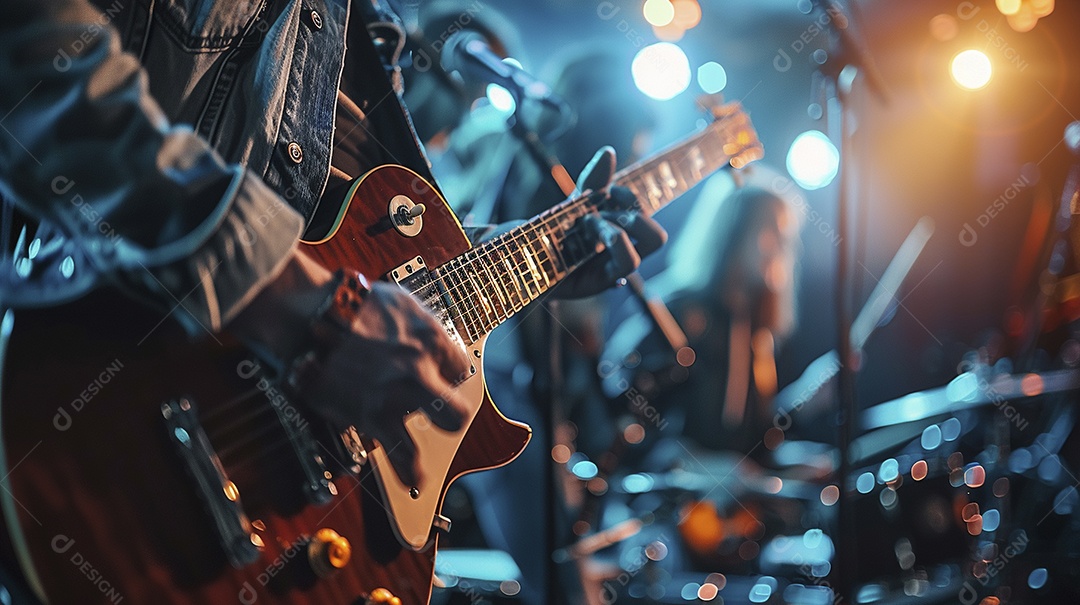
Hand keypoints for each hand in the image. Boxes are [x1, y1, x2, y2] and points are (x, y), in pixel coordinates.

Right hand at [232, 251, 470, 485]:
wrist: (308, 317)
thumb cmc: (348, 303)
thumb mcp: (399, 302)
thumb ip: (420, 324)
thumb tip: (427, 340)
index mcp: (430, 339)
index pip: (459, 367)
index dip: (446, 371)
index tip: (434, 373)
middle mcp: (421, 371)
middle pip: (457, 409)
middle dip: (453, 413)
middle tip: (439, 414)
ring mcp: (399, 398)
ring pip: (438, 433)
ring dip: (437, 448)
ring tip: (426, 471)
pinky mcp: (372, 417)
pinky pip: (398, 454)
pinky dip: (407, 473)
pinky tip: (413, 483)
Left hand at [554, 147, 666, 298]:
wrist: (521, 254)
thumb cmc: (548, 232)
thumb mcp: (574, 203)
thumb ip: (593, 179)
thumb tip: (609, 151)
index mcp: (618, 233)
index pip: (645, 216)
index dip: (632, 197)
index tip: (609, 188)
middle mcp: (619, 254)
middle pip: (657, 238)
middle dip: (636, 214)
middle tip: (604, 211)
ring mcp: (611, 269)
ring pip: (646, 249)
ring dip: (620, 228)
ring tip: (590, 222)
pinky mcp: (600, 282)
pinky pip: (628, 263)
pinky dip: (614, 240)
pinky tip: (587, 235)